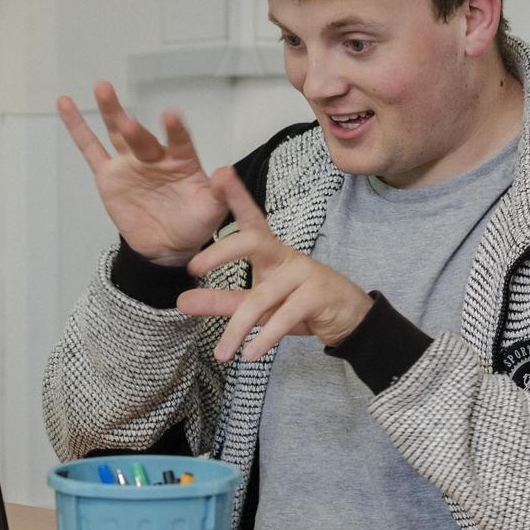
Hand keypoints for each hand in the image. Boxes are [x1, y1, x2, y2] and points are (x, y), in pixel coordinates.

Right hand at [56, 82, 226, 266]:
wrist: (168, 246)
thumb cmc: (193, 224)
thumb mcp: (212, 211)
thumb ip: (220, 192)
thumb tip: (226, 172)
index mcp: (182, 161)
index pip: (180, 141)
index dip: (175, 130)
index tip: (171, 115)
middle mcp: (155, 156)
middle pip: (143, 138)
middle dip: (134, 130)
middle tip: (126, 121)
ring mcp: (130, 162)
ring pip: (117, 133)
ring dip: (111, 111)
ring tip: (103, 87)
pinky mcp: (109, 175)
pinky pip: (90, 149)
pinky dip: (77, 127)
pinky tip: (66, 104)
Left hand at [176, 166, 375, 361]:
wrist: (348, 321)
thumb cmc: (300, 306)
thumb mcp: (257, 306)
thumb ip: (221, 302)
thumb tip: (180, 302)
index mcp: (271, 252)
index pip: (249, 220)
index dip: (236, 197)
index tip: (219, 175)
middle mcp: (286, 256)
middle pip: (253, 241)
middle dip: (223, 251)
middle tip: (193, 267)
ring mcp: (305, 274)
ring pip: (261, 297)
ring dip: (237, 328)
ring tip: (221, 353)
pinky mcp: (317, 296)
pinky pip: (284, 316)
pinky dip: (265, 338)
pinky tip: (251, 354)